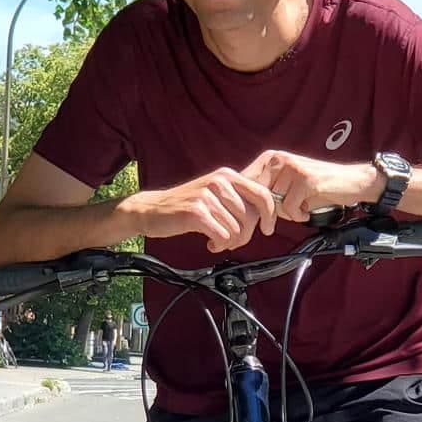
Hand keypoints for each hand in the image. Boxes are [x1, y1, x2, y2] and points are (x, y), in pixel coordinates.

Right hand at [130, 167, 279, 253]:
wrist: (151, 210)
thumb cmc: (187, 206)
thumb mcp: (216, 194)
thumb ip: (239, 200)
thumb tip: (266, 215)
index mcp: (228, 175)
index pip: (262, 194)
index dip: (270, 216)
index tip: (268, 230)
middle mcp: (219, 181)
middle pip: (251, 218)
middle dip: (244, 236)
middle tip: (231, 241)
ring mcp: (207, 196)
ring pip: (237, 230)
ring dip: (229, 243)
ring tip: (215, 240)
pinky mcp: (197, 212)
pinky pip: (223, 237)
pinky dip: (218, 245)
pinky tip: (209, 244)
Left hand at [241, 150, 383, 224]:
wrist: (350, 182)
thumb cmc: (317, 188)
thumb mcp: (287, 186)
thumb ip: (266, 192)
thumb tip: (243, 210)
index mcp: (270, 158)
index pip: (245, 184)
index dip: (250, 205)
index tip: (254, 220)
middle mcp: (278, 159)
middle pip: (258, 197)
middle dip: (268, 213)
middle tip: (285, 216)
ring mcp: (291, 167)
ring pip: (274, 204)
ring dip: (288, 214)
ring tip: (301, 208)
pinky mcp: (304, 179)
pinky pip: (290, 208)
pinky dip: (299, 215)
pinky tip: (307, 210)